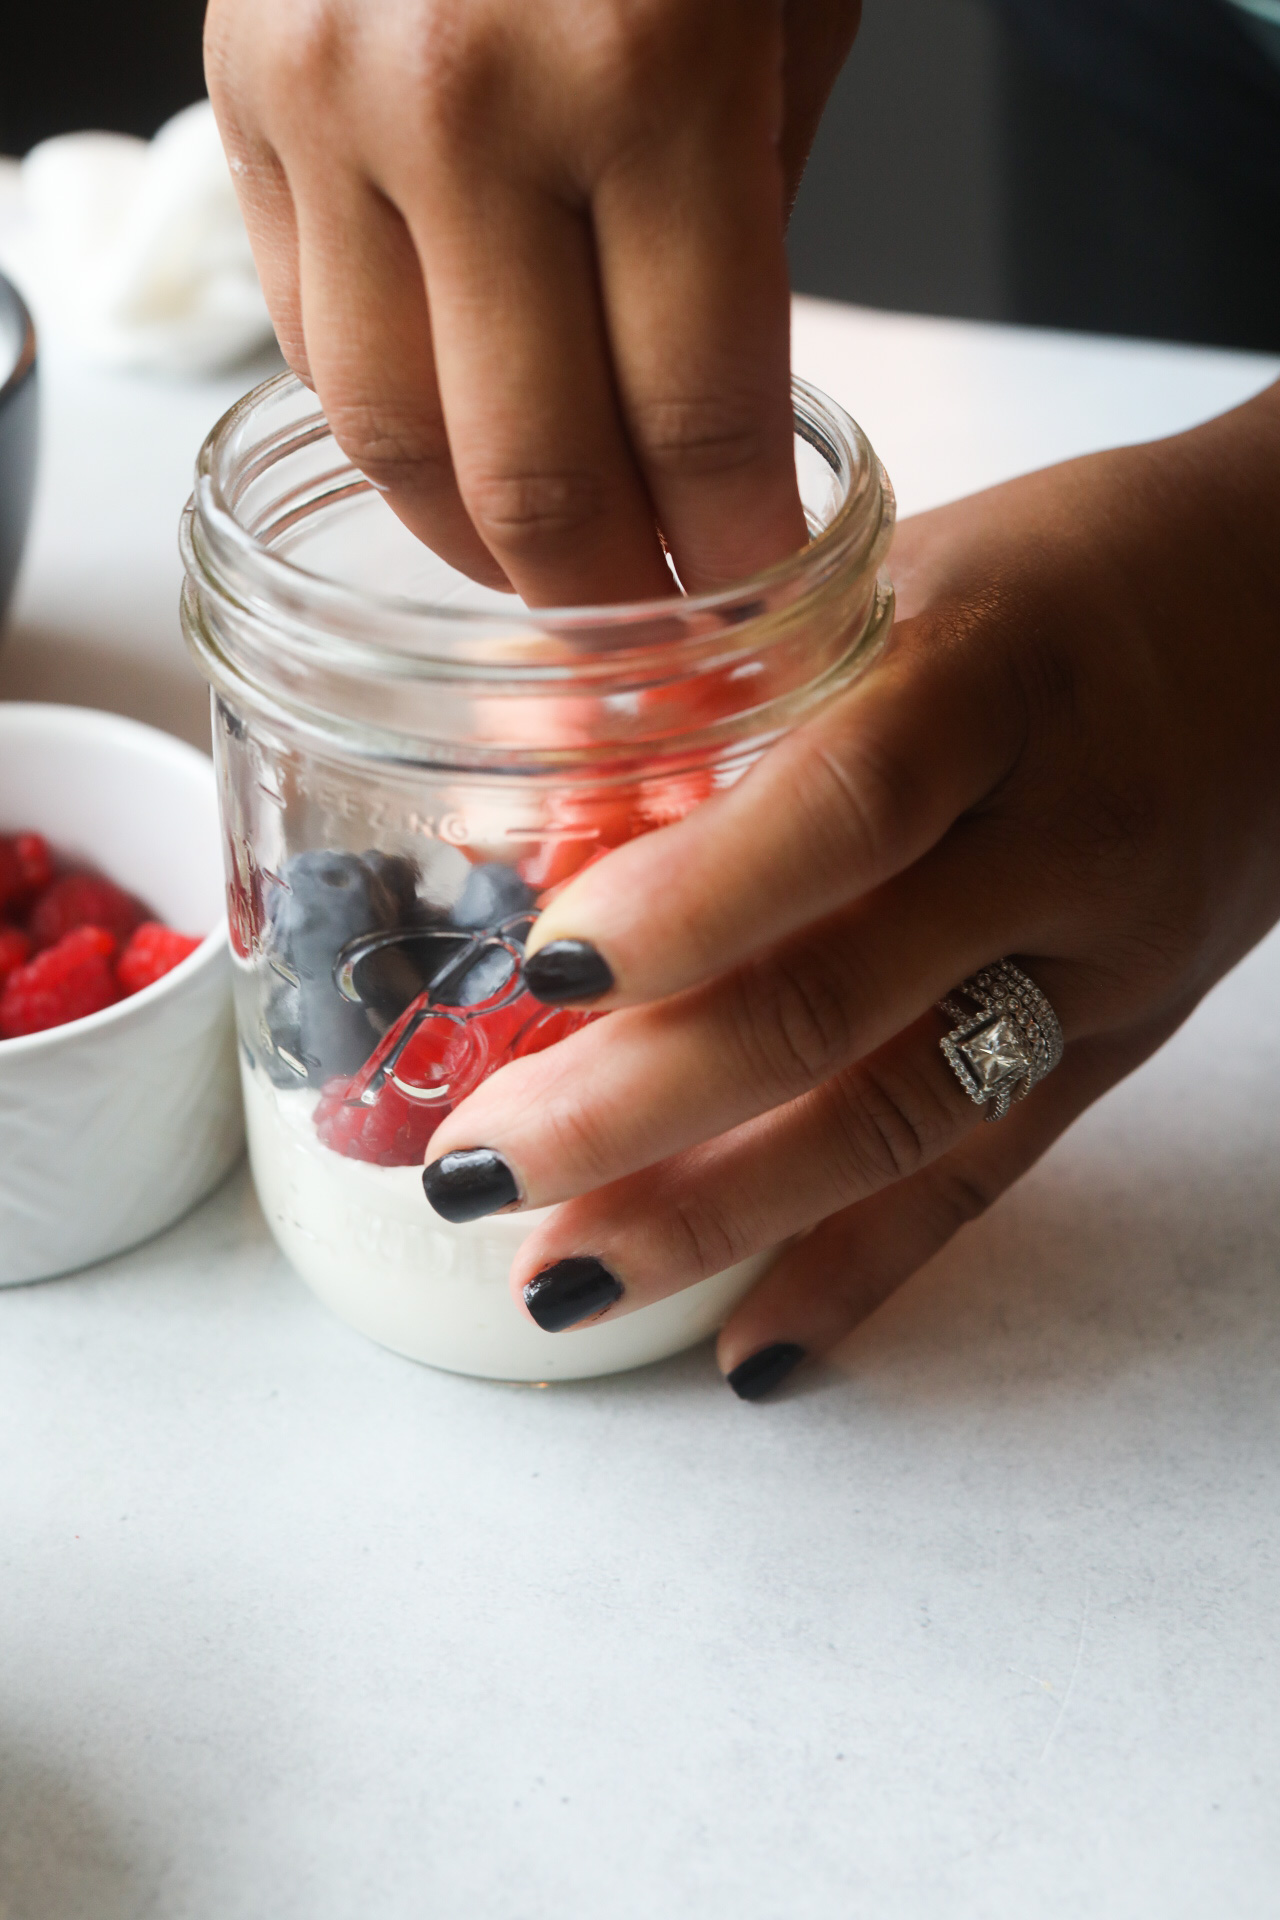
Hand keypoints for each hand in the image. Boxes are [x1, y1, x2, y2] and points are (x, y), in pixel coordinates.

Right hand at [204, 0, 859, 605]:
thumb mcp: (791, 15)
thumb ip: (746, 229)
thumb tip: (705, 427)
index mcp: (648, 72)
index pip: (698, 421)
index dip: (735, 555)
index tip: (758, 615)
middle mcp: (463, 101)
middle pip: (535, 477)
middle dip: (611, 599)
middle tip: (656, 643)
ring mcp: (326, 104)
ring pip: (395, 443)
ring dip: (486, 548)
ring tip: (557, 577)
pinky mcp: (243, 105)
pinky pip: (315, 345)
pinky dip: (396, 433)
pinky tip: (464, 456)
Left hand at [422, 383, 1279, 1392]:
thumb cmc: (1072, 573)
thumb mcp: (906, 573)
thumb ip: (745, 690)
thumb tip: (543, 826)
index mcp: (994, 674)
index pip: (843, 804)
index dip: (688, 901)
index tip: (538, 976)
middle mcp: (1062, 835)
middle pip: (843, 1001)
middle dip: (641, 1108)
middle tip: (481, 1169)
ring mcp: (1104, 961)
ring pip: (903, 1122)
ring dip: (718, 1218)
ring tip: (563, 1280)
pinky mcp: (1120, 1044)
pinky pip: (986, 1181)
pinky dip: (861, 1270)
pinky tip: (748, 1350)